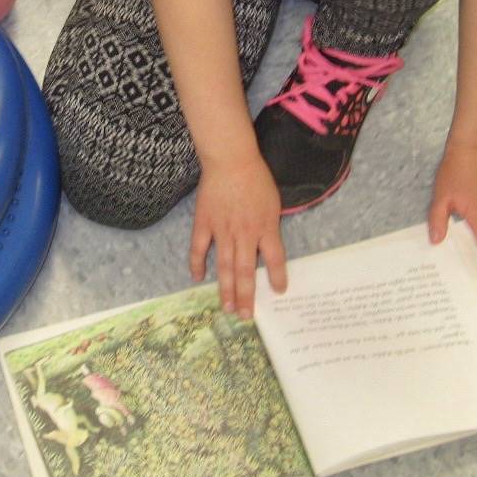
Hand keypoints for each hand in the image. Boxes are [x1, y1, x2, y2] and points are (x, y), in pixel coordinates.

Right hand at [189, 155, 287, 317]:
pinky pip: (200, 248)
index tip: (278, 292)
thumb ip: (269, 226)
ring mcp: (222, 230)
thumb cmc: (256, 178)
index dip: (277, 276)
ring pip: (224, 266)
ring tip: (226, 308)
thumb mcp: (272, 203)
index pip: (274, 258)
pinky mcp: (204, 223)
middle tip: (245, 316)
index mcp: (265, 227)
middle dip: (246, 296)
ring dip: (225, 289)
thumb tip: (268, 247)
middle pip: (246, 271)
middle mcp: (245, 234)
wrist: (231, 160)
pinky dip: (198, 264)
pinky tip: (198, 278)